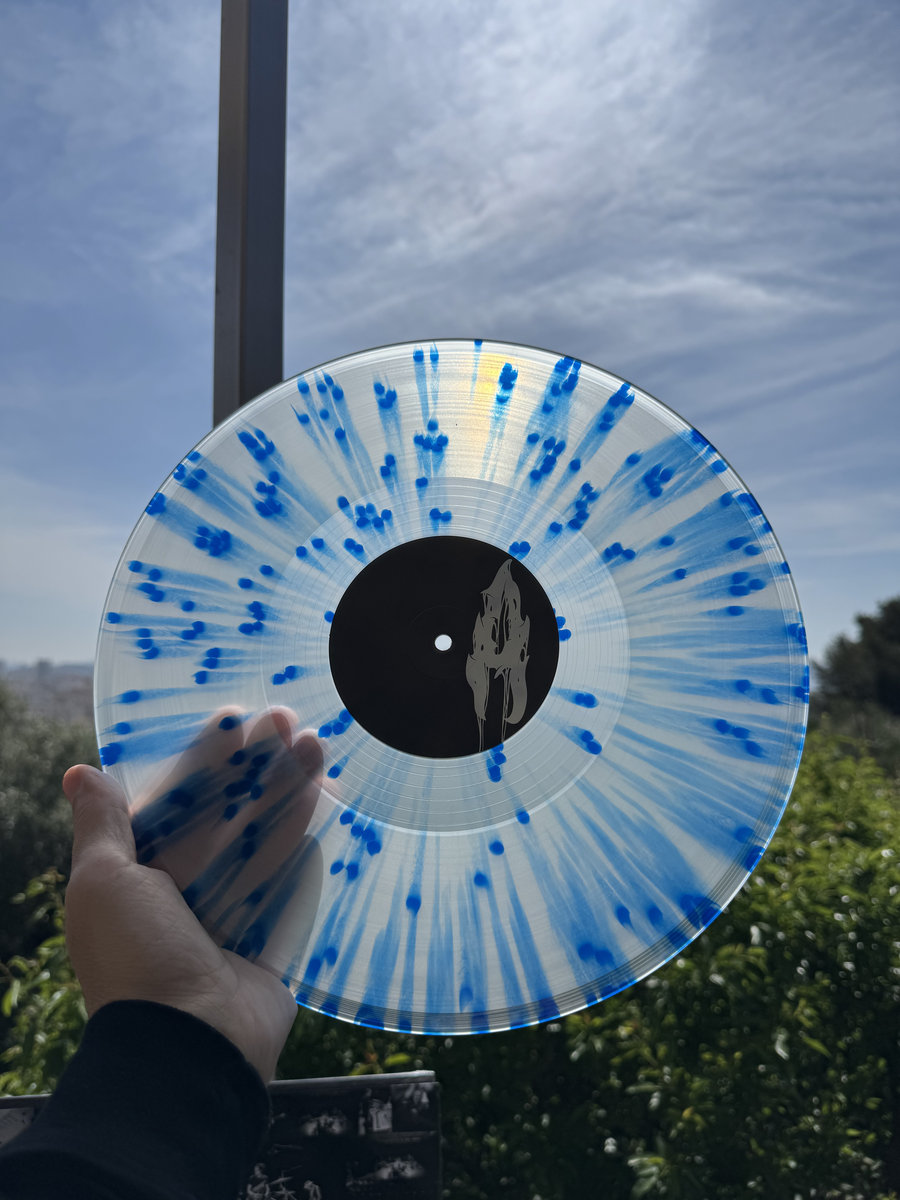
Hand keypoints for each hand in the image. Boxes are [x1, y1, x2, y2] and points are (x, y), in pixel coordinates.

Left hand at [62, 708, 323, 1080]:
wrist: (190, 1047)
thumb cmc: (138, 956)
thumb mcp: (104, 882)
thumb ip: (101, 825)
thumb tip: (77, 773)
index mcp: (141, 876)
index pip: (178, 801)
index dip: (206, 759)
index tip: (236, 718)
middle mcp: (186, 894)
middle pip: (229, 816)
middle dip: (257, 768)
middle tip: (289, 722)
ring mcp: (232, 919)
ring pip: (266, 843)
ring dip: (291, 794)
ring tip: (319, 747)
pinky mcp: (271, 943)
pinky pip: (293, 889)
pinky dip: (308, 851)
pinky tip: (327, 806)